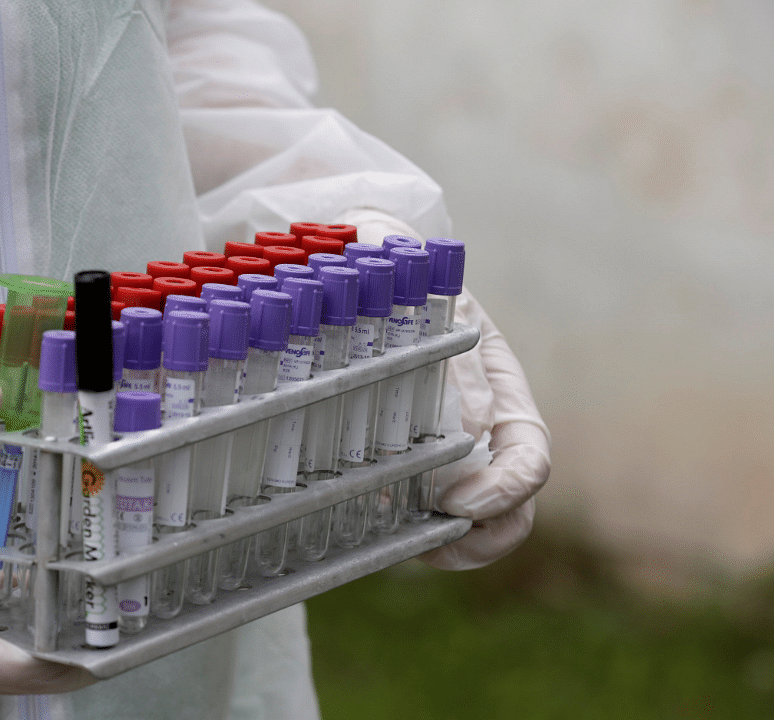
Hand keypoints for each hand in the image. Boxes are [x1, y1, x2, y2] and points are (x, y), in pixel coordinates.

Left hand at [339, 210, 550, 570]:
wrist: (363, 258)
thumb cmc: (408, 273)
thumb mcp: (435, 305)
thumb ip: (455, 362)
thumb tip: (474, 429)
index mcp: (502, 391)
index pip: (528, 460)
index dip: (503, 492)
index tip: (457, 503)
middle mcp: (482, 429)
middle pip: (508, 510)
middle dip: (478, 539)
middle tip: (428, 543)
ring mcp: (444, 448)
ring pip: (464, 521)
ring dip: (437, 542)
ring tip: (394, 541)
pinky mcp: (397, 458)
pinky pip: (411, 509)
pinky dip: (395, 527)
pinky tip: (363, 522)